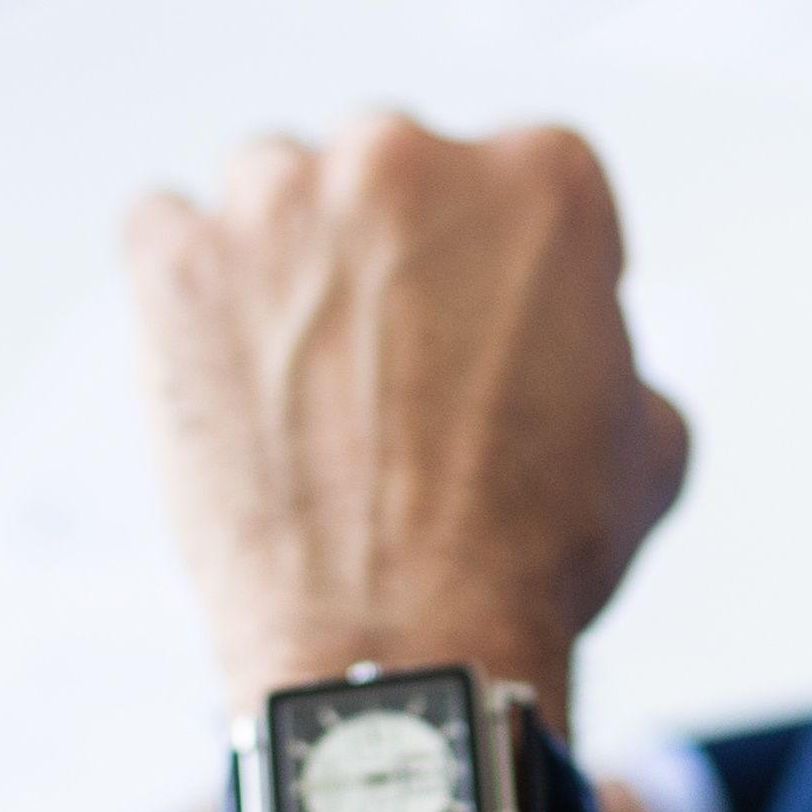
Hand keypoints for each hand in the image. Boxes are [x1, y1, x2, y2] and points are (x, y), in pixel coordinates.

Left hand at [128, 115, 690, 731]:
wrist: (403, 650)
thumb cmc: (528, 555)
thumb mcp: (650, 440)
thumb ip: (613, 351)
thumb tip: (581, 352)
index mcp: (541, 182)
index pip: (522, 174)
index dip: (508, 261)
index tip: (489, 321)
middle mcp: (406, 162)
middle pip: (392, 169)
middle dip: (392, 247)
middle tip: (390, 356)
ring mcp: (280, 205)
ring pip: (273, 184)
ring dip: (284, 252)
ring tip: (296, 363)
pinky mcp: (178, 266)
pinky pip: (162, 225)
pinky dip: (180, 279)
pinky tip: (213, 352)